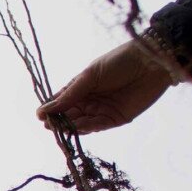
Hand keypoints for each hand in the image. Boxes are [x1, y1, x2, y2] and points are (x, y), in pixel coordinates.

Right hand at [36, 36, 183, 132]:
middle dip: (58, 121)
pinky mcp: (115, 119)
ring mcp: (102, 110)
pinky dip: (87, 128)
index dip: (50, 109)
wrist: (152, 63)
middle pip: (69, 115)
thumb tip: (44, 109)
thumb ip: (70, 94)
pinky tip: (77, 128)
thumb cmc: (119, 62)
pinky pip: (97, 126)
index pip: (61, 101)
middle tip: (48, 125)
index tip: (40, 115)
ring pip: (81, 123)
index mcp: (81, 87)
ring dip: (71, 126)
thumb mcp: (90, 75)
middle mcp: (90, 100)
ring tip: (60, 128)